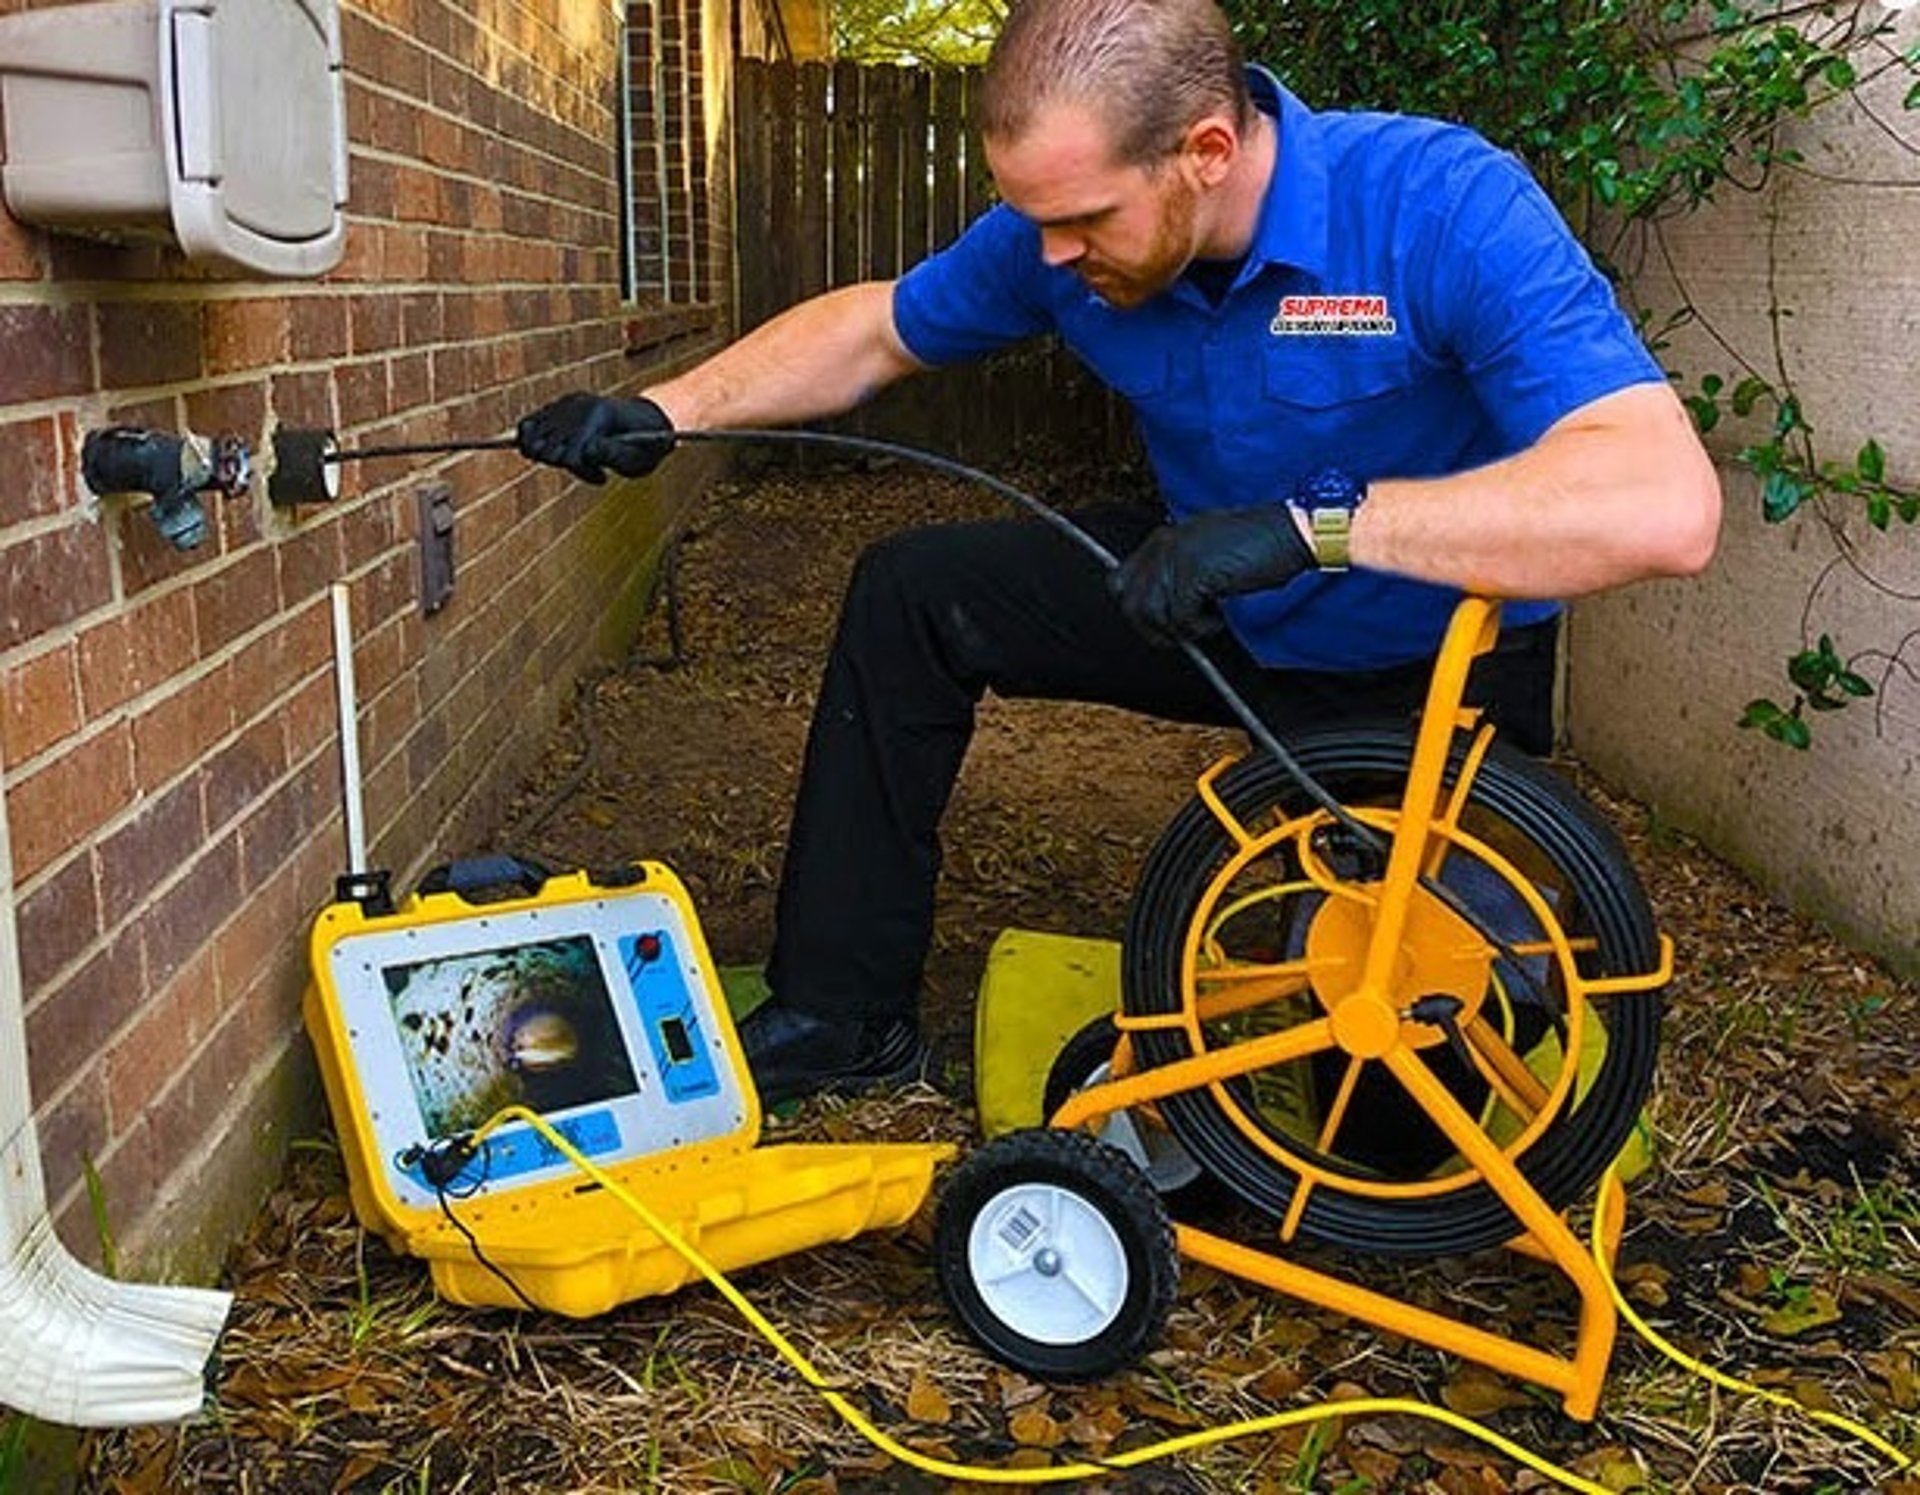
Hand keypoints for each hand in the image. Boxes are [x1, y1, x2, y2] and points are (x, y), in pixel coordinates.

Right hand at [516, 392, 675, 483]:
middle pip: (545, 450)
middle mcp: (577, 404)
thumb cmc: (648, 445)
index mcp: (599, 414)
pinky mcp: (557, 406)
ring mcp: (565, 403)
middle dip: (564, 465)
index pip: (571, 456)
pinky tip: (555, 449)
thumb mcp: (639, 457)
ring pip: (531, 439)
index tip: (603, 478)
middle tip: (590, 468)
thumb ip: (614, 455)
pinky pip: (527, 425)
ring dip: (547, 455)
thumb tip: (589, 451)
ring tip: (573, 458)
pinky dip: (532, 441)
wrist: (647, 421)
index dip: (583, 473)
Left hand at [1109, 505, 1314, 644]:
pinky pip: (1181, 617)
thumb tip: (1162, 609)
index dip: (1138, 609)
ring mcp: (1177, 558)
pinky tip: (1218, 618)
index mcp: (1164, 538)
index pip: (1119, 581)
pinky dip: (1200, 627)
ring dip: (1179, 628)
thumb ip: (1179, 570)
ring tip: (1205, 622)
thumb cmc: (1258, 544)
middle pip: (1129, 602)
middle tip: (1182, 631)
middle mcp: (1164, 546)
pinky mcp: (1194, 574)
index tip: (1164, 622)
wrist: (1289, 532)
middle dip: (1152, 626)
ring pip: (1152, 614)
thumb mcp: (1207, 551)